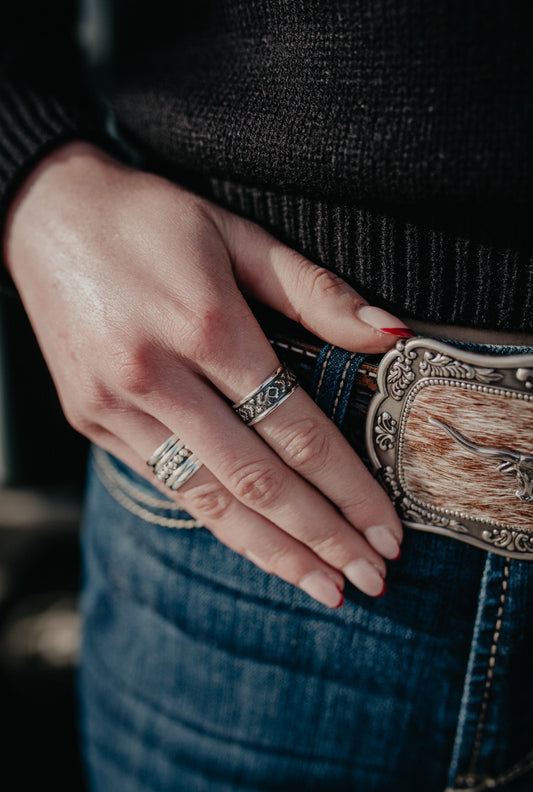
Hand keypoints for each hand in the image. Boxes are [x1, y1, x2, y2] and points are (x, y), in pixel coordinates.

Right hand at [4, 142, 407, 607]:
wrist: (43, 214)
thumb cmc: (150, 219)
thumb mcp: (236, 232)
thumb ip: (315, 290)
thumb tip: (392, 337)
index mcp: (201, 324)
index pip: (293, 427)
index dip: (347, 486)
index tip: (387, 527)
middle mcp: (155, 375)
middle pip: (255, 479)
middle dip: (320, 536)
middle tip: (372, 579)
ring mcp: (114, 406)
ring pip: (206, 499)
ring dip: (271, 550)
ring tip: (323, 589)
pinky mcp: (90, 421)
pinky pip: (166, 483)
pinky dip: (217, 522)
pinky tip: (257, 547)